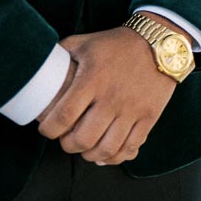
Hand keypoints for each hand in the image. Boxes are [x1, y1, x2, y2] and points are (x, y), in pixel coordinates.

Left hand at [36, 20, 181, 164]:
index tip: (45, 129)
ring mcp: (131, 111)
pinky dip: (114, 158)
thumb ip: (63, 53)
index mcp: (93, 79)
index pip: (65, 114)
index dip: (50, 129)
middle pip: (84, 139)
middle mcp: (112, 98)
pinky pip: (129, 149)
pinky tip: (106, 153)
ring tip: (84, 148)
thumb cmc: (116, 44)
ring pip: (106, 149)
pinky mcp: (147, 119)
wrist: (157, 44)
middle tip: (65, 140)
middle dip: (68, 145)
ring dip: (90, 155)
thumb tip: (43, 66)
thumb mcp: (85, 42)